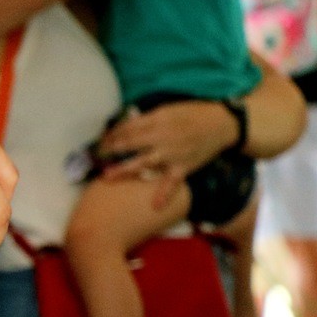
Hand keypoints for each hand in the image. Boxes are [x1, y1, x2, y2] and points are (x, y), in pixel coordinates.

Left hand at [96, 100, 234, 206]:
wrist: (222, 124)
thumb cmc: (194, 113)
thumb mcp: (168, 109)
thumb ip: (147, 118)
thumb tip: (126, 124)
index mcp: (156, 120)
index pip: (127, 127)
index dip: (111, 134)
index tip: (100, 140)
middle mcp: (161, 136)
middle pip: (129, 144)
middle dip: (110, 149)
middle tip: (95, 156)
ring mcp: (171, 153)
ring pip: (143, 162)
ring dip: (124, 170)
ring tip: (106, 176)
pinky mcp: (183, 166)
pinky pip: (171, 182)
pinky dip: (164, 195)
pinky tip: (155, 207)